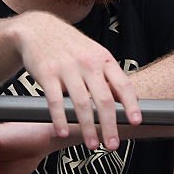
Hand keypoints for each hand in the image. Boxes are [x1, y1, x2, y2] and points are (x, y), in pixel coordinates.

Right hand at [17, 11, 141, 149]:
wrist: (38, 29)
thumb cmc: (70, 46)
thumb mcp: (94, 54)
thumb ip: (109, 76)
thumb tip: (128, 99)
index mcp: (103, 59)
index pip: (122, 84)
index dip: (131, 104)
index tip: (136, 122)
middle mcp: (88, 64)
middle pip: (103, 99)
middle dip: (110, 125)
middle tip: (113, 144)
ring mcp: (67, 69)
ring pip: (81, 103)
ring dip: (88, 128)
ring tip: (92, 144)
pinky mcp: (47, 74)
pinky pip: (55, 101)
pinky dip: (60, 119)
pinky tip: (63, 132)